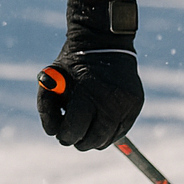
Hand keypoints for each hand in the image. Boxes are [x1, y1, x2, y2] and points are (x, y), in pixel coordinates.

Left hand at [37, 0, 142, 150]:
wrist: (104, 43)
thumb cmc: (72, 64)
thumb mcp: (51, 78)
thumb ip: (47, 106)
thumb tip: (53, 133)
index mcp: (87, 93)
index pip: (75, 130)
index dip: (65, 135)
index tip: (60, 134)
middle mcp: (111, 101)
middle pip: (94, 139)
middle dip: (79, 141)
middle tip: (72, 135)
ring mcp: (127, 104)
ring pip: (109, 139)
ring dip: (95, 139)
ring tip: (85, 126)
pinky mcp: (136, 104)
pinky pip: (122, 130)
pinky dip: (109, 131)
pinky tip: (99, 121)